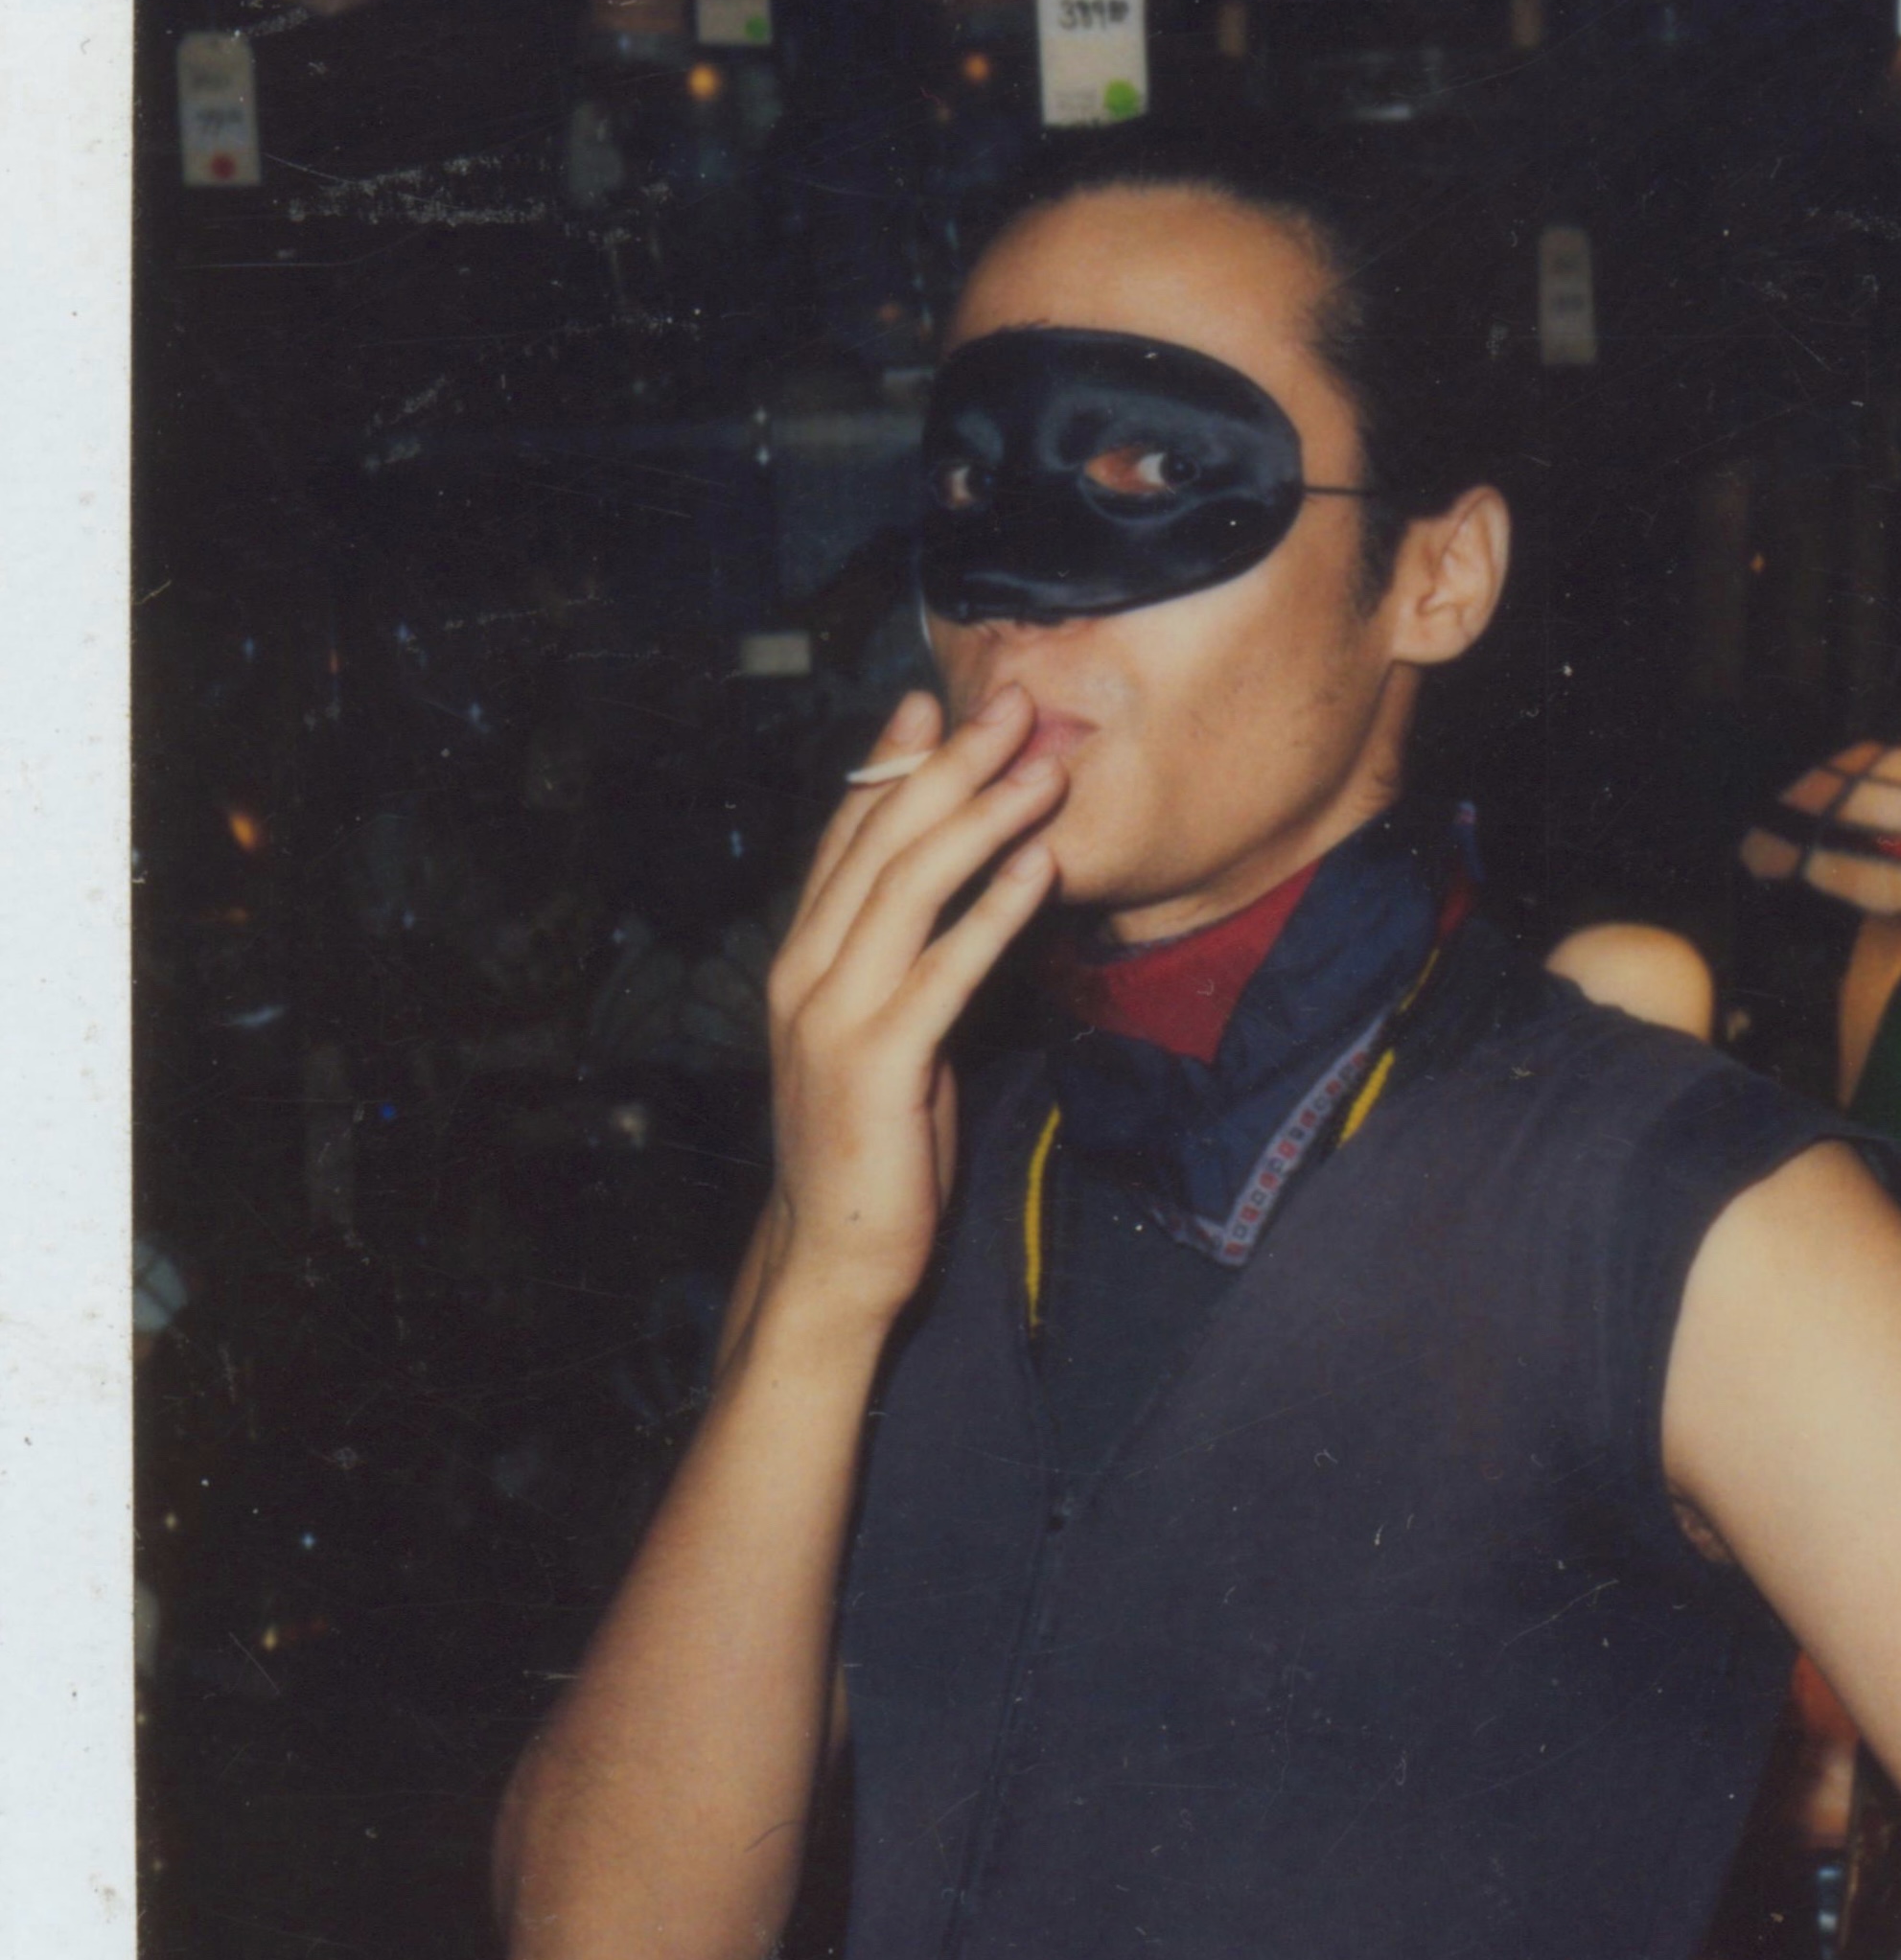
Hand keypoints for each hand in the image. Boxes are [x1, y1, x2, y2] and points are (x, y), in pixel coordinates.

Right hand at [756, 683, 1062, 1331]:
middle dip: (949, 767)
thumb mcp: (886, 1036)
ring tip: (1038, 768)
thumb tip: (965, 901)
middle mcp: (805, 974)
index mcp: (802, 960)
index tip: (932, 704)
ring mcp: (834, 1017)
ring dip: (980, 820)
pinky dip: (991, 913)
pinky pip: (944, 972)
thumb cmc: (873, 1145)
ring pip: (907, 890)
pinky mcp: (880, 1065)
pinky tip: (1036, 869)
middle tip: (1008, 704)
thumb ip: (908, 968)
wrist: (834, 1254)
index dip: (888, 767)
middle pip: (880, 845)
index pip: (844, 840)